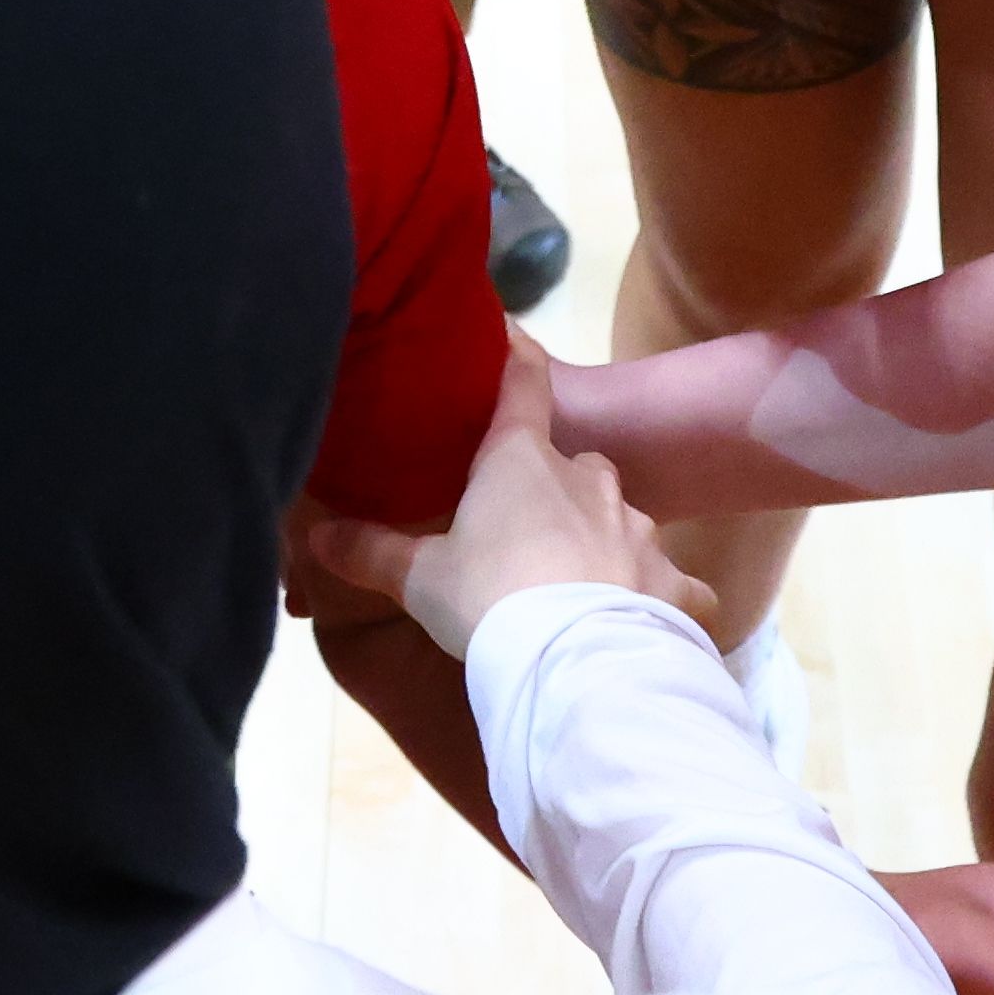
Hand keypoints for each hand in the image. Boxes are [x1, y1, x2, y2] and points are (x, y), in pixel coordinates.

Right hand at [298, 348, 706, 658]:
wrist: (571, 659)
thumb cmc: (488, 600)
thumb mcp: (420, 579)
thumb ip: (371, 552)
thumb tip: (313, 533)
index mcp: (521, 461)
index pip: (522, 385)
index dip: (516, 357)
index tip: (512, 334)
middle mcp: (587, 479)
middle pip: (574, 465)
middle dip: (557, 492)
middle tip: (529, 534)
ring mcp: (639, 529)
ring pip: (624, 522)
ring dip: (607, 547)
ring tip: (584, 592)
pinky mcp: (674, 583)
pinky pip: (680, 586)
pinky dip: (669, 601)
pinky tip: (658, 624)